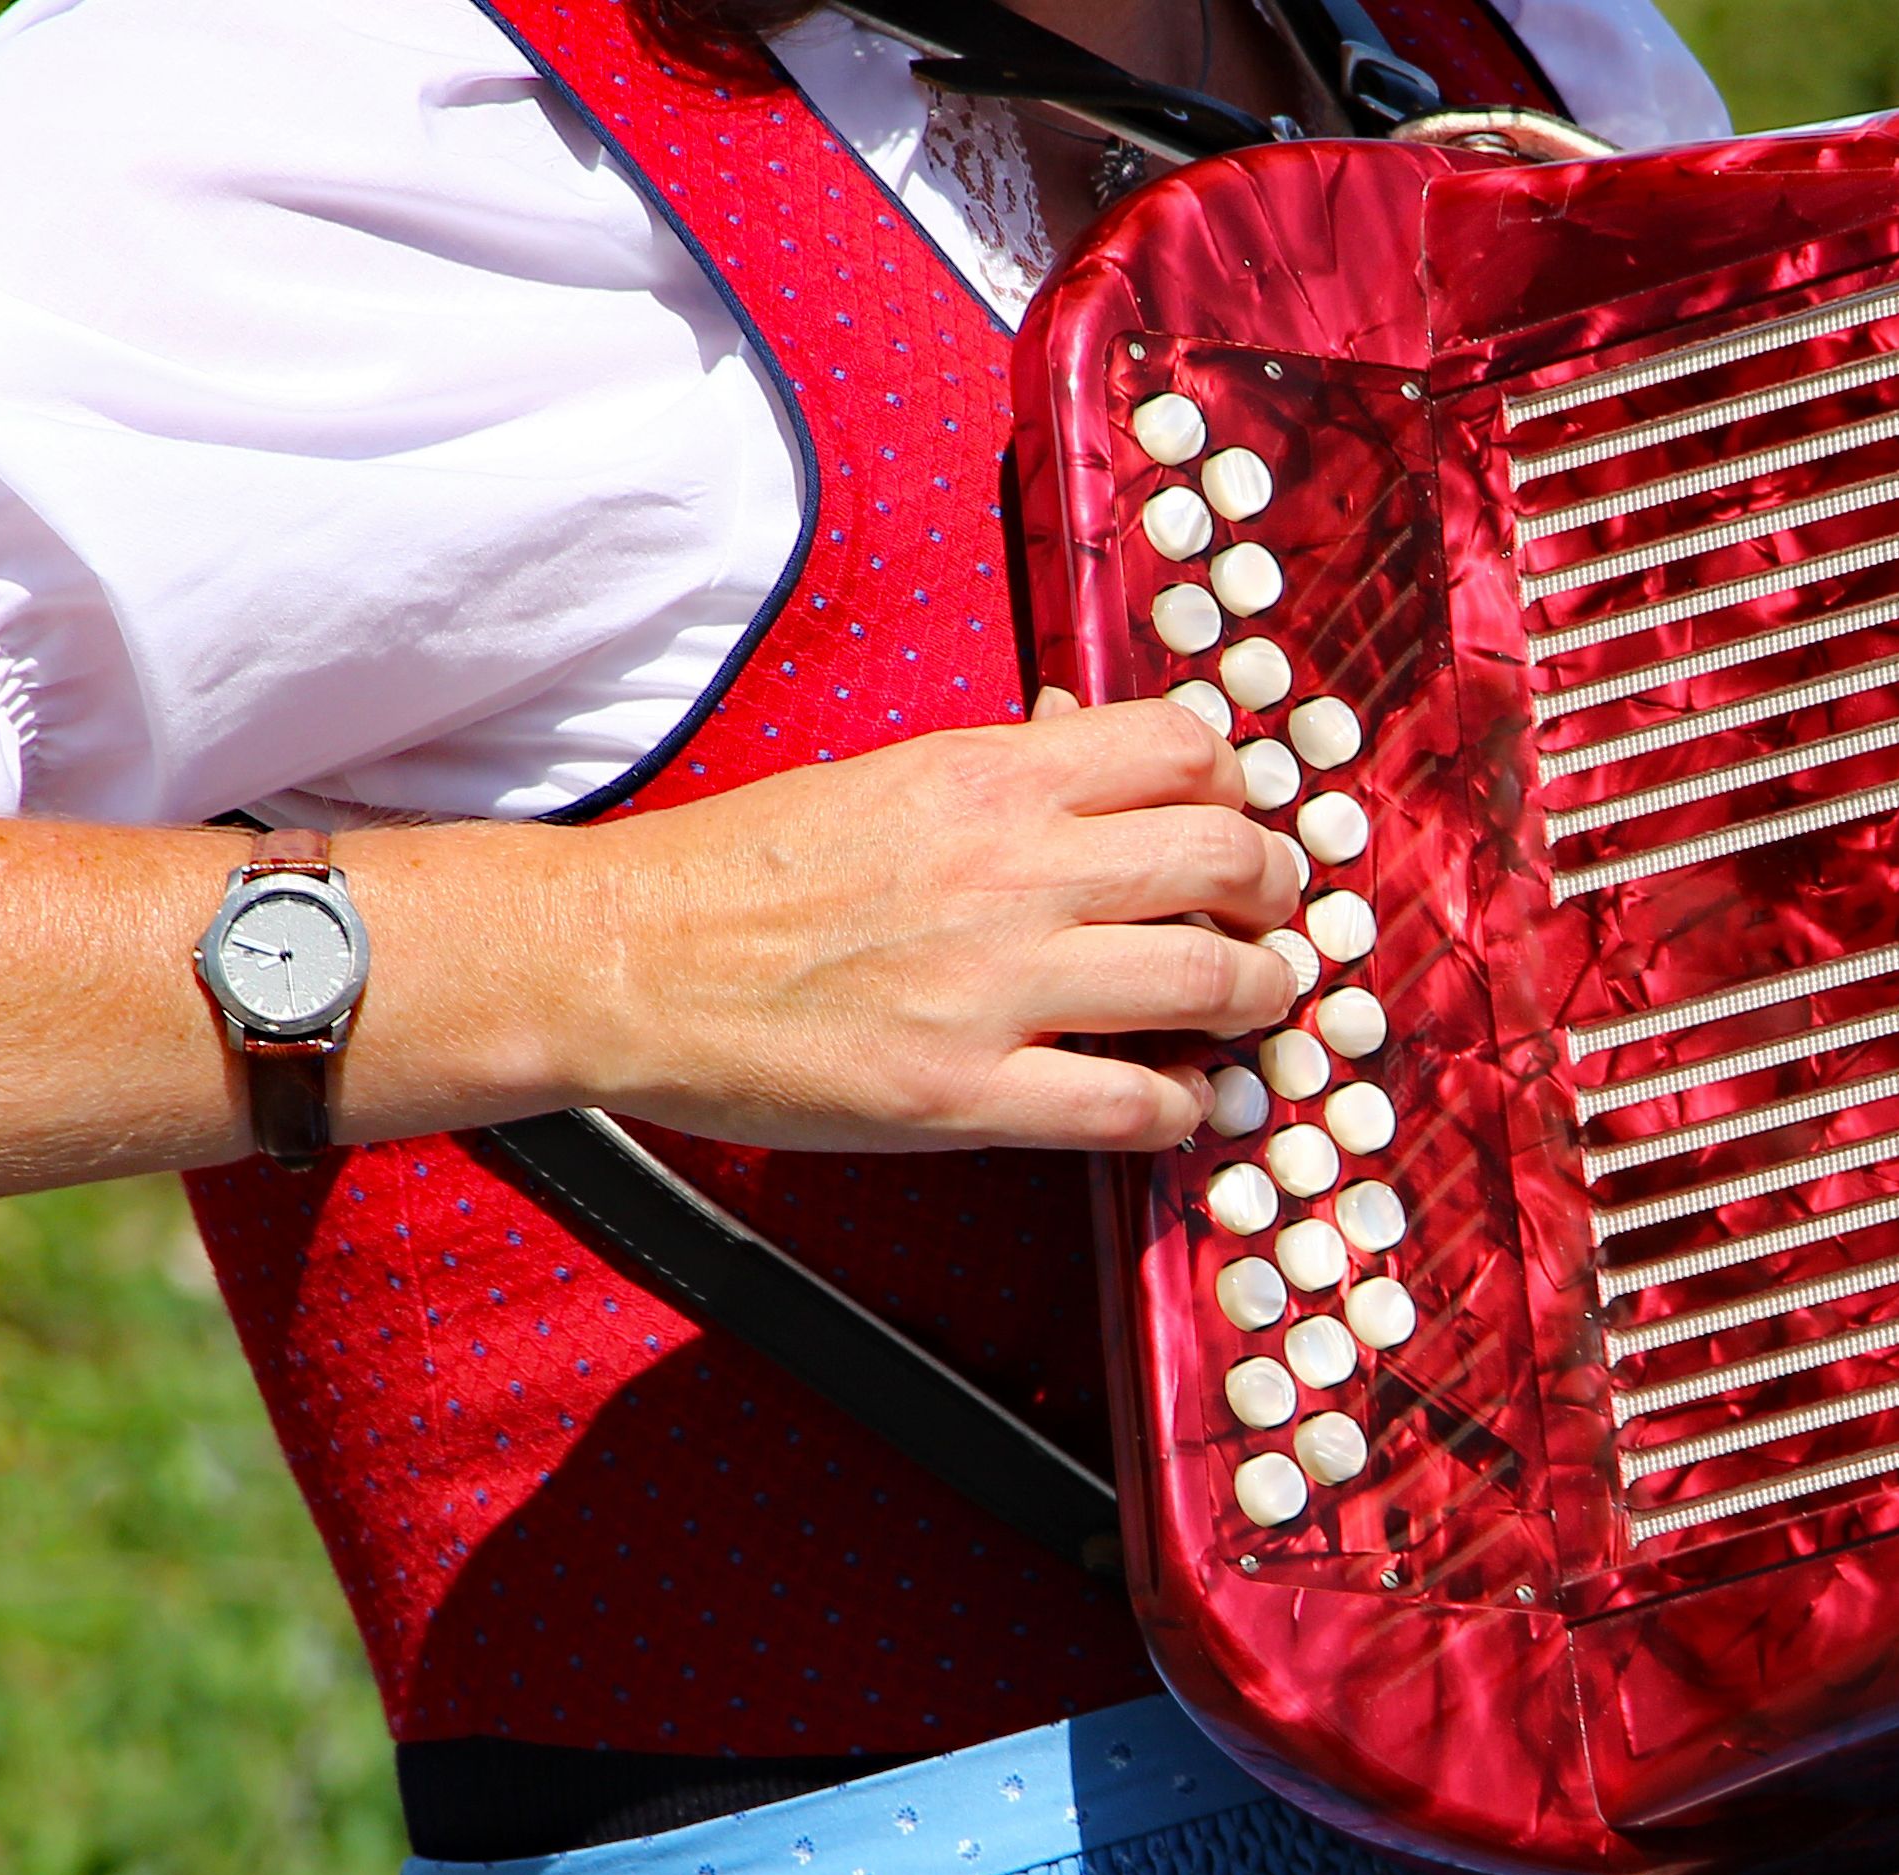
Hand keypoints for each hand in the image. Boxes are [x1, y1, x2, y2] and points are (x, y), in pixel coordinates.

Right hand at [558, 694, 1300, 1152]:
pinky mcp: (966, 1095)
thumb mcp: (885, 775)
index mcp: (990, 776)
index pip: (1186, 749)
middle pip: (1228, 859)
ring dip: (1254, 998)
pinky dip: (1184, 1108)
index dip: (1236, 789)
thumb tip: (1086, 743)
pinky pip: (1135, 1108)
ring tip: (1242, 1007)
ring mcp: (995, 988)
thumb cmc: (742, 870)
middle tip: (1265, 920)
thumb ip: (1001, 770)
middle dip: (1273, 894)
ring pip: (1211, 982)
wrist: (625, 960)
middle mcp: (1012, 870)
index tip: (1231, 823)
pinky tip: (1175, 1100)